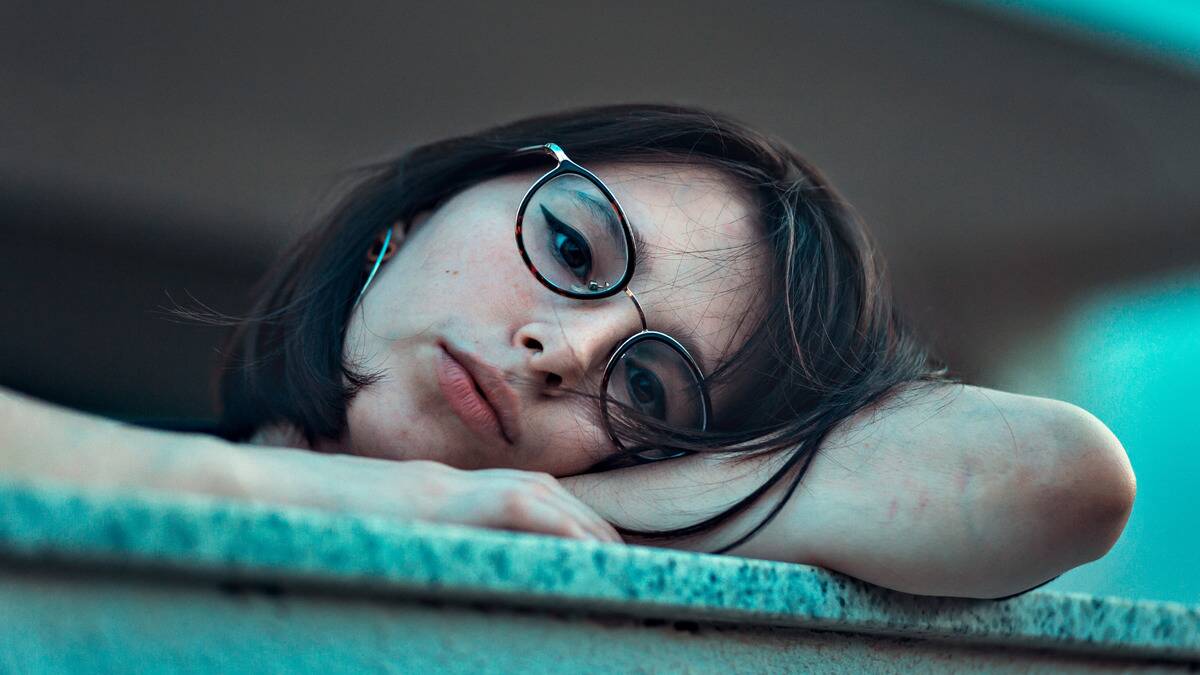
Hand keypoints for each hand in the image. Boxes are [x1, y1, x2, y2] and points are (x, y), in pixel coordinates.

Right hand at [243, 449, 622, 543]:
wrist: (233, 495)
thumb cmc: (282, 525)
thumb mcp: (357, 541)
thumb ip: (397, 551)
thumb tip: (421, 577)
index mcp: (426, 495)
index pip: (511, 496)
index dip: (561, 518)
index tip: (594, 550)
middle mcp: (439, 486)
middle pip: (535, 491)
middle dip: (585, 524)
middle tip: (627, 559)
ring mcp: (432, 490)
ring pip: (532, 494)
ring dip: (580, 524)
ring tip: (619, 558)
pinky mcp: (423, 502)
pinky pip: (507, 505)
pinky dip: (552, 521)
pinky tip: (584, 549)